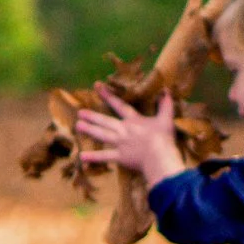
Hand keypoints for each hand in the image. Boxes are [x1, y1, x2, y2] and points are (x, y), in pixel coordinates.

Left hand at [74, 88, 188, 184]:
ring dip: (89, 130)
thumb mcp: (166, 119)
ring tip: (78, 126)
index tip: (97, 86)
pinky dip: (93, 157)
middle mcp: (124, 130)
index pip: (119, 105)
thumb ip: (165, 104)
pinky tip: (81, 156)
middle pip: (105, 121)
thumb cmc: (164, 138)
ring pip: (102, 135)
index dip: (107, 95)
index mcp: (134, 120)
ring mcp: (120, 143)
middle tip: (80, 113)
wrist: (160, 156)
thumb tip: (166, 90)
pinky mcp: (120, 157)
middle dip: (92, 116)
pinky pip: (104, 156)